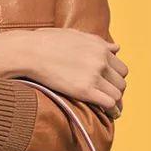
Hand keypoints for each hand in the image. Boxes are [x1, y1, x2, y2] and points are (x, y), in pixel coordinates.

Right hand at [0, 28, 127, 114]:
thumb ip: (97, 42)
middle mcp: (101, 59)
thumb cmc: (44, 43)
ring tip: (111, 110)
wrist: (28, 51)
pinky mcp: (85, 89)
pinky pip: (110, 103)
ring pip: (118, 93)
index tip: (109, 87)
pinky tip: (109, 115)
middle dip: (115, 91)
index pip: (120, 66)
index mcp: (99, 46)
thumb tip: (116, 47)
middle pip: (121, 81)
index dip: (115, 78)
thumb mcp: (74, 35)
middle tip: (108, 99)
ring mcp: (94, 74)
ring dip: (115, 102)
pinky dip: (113, 110)